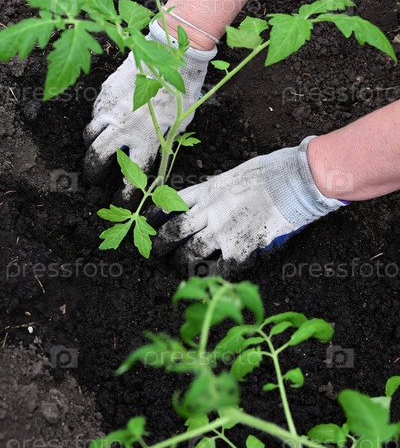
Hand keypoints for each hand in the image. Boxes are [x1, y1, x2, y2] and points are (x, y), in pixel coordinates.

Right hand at [84, 20, 215, 197]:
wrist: (170, 58)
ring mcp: (111, 112)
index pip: (132, 178)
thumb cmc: (181, 93)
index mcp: (147, 141)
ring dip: (90, 148)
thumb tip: (158, 159)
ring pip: (89, 137)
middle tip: (96, 178)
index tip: (122, 200)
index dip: (125, 195)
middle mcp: (125, 129)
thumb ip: (164, 143)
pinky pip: (94, 116)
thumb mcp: (179, 125)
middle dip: (94, 172)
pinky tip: (103, 125)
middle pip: (98, 158)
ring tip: (95, 151)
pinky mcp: (104, 96)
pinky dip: (96, 124)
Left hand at [154, 137, 344, 268]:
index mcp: (208, 188)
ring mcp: (223, 230)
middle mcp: (210, 209)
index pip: (171, 203)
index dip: (157, 215)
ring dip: (182, 262)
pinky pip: (217, 268)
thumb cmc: (273, 171)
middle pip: (174, 230)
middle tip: (156, 253)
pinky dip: (210, 274)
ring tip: (180, 266)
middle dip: (161, 244)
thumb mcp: (236, 174)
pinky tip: (208, 275)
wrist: (296, 180)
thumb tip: (210, 200)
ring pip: (190, 252)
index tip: (149, 224)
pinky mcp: (240, 247)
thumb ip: (218, 189)